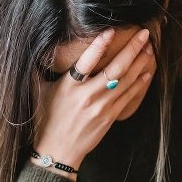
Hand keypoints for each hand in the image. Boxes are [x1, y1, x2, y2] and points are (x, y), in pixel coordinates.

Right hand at [32, 28, 155, 177]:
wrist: (57, 151)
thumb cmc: (45, 120)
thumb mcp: (37, 92)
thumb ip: (37, 71)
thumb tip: (33, 49)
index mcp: (69, 87)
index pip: (86, 61)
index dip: (99, 45)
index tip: (110, 31)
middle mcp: (87, 96)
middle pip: (115, 69)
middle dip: (132, 49)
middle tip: (144, 34)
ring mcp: (101, 107)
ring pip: (126, 80)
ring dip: (140, 63)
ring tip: (149, 48)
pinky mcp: (110, 116)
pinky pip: (128, 96)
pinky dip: (139, 82)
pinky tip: (147, 71)